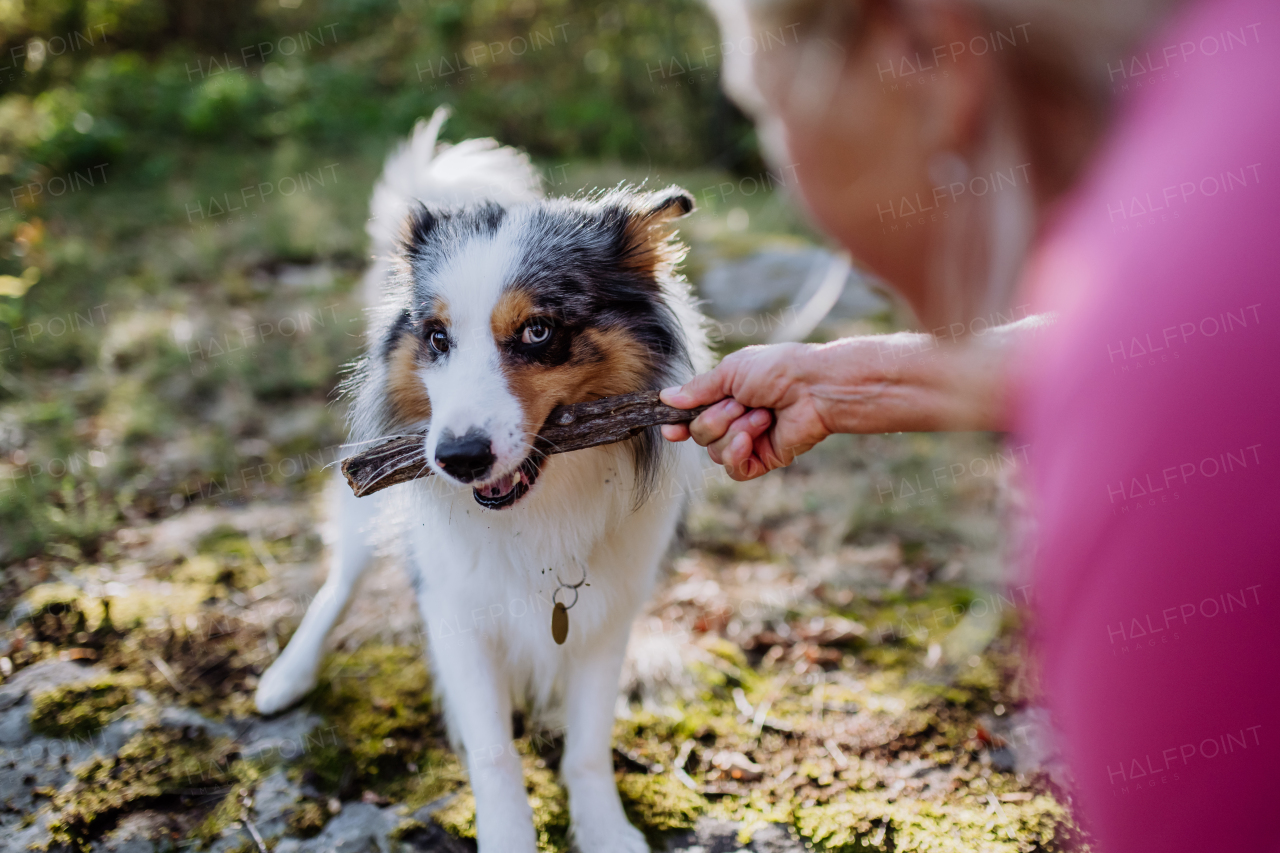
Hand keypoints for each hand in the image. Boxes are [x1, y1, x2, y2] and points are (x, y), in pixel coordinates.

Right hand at [660, 343, 830, 480]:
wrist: (814, 388)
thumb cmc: (777, 370)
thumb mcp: (730, 372)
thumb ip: (698, 389)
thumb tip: (667, 398)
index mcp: (725, 396)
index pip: (692, 417)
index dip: (678, 425)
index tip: (671, 429)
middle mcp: (735, 420)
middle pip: (699, 436)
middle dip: (715, 420)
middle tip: (740, 404)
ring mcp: (749, 441)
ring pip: (715, 453)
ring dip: (734, 432)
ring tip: (761, 416)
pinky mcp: (764, 459)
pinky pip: (735, 470)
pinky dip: (737, 455)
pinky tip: (749, 440)